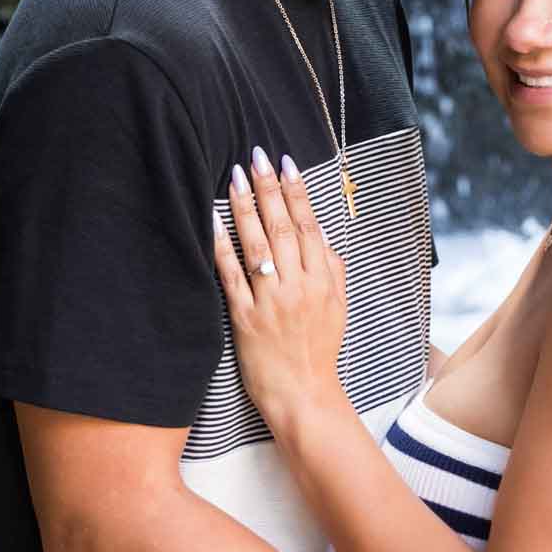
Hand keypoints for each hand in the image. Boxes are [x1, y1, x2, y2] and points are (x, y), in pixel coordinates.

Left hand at [213, 150, 347, 425]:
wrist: (304, 395)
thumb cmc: (320, 350)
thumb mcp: (339, 308)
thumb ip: (333, 269)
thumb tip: (322, 232)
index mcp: (322, 281)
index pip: (309, 227)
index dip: (298, 193)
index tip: (287, 164)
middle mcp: (298, 287)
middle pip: (283, 228)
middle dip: (269, 189)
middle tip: (257, 156)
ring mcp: (270, 302)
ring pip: (257, 246)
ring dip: (245, 208)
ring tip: (235, 177)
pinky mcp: (245, 319)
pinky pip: (231, 276)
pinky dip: (222, 247)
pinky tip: (213, 222)